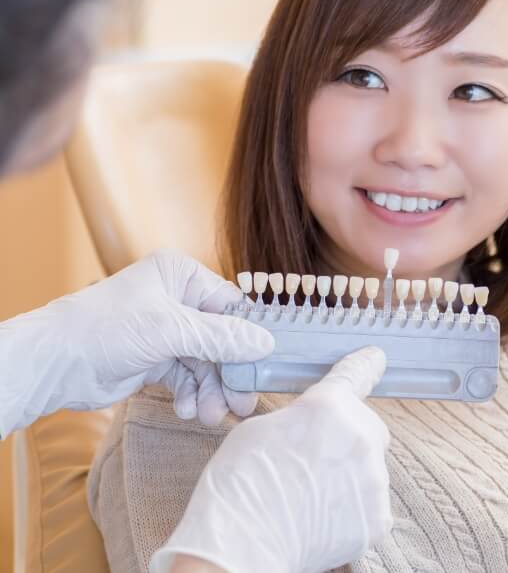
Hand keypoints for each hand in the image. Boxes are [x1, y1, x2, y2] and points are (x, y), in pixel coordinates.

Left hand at [0, 251, 273, 435]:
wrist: (55, 364)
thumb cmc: (106, 328)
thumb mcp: (170, 330)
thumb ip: (221, 338)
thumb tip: (266, 342)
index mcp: (181, 275)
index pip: (230, 305)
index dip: (250, 335)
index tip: (266, 365)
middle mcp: (177, 299)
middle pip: (221, 338)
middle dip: (229, 373)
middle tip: (243, 403)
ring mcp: (168, 330)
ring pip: (206, 362)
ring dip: (211, 390)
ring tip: (211, 415)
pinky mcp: (157, 357)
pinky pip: (187, 376)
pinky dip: (191, 394)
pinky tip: (188, 410)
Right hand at [151, 346, 392, 572]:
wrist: (240, 548)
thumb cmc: (240, 484)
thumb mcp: (261, 428)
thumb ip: (300, 417)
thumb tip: (313, 426)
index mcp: (327, 406)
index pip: (354, 375)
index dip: (365, 364)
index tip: (376, 356)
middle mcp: (358, 436)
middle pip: (366, 425)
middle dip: (347, 435)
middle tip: (314, 457)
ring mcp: (372, 479)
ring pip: (368, 465)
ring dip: (348, 472)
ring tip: (310, 492)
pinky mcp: (377, 517)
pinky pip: (369, 500)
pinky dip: (351, 505)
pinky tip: (321, 514)